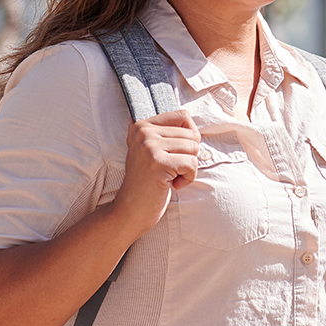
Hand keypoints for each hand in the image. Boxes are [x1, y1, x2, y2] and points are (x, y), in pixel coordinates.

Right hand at [108, 108, 199, 238]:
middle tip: (170, 170)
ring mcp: (149, 147)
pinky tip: (172, 184)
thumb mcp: (149, 151)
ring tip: (170, 177)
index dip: (189, 137)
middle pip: (192, 134)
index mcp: (141, 125)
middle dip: (189, 156)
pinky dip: (188, 178)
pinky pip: (191, 164)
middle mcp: (143, 132)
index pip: (183, 116)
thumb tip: (186, 117)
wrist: (131, 210)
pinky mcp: (158, 163)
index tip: (174, 154)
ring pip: (194, 148)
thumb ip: (162, 133)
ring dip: (188, 169)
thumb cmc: (147, 182)